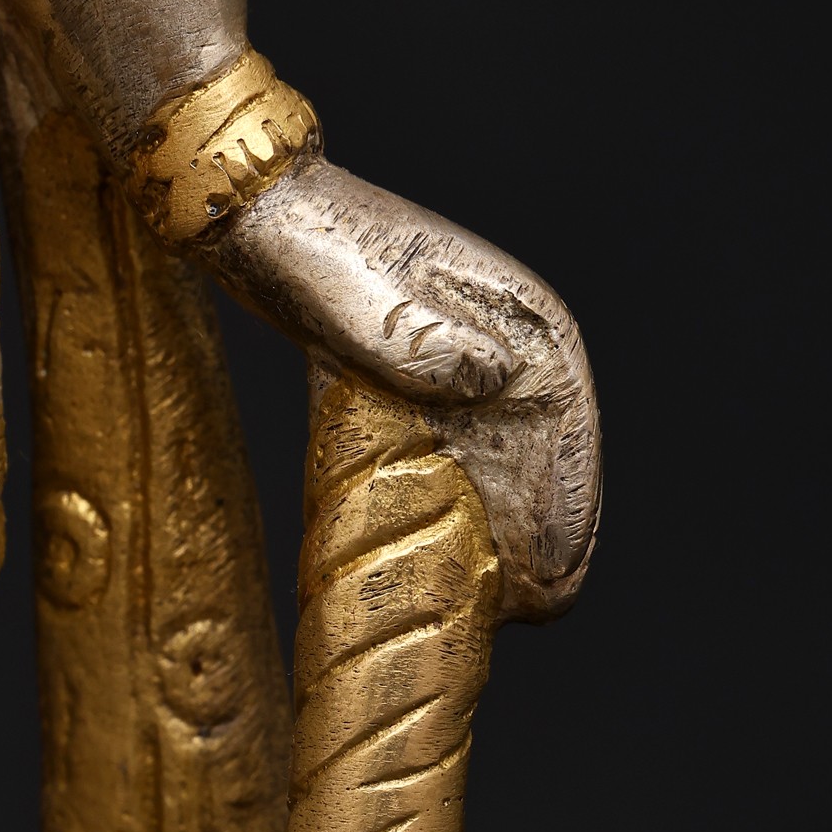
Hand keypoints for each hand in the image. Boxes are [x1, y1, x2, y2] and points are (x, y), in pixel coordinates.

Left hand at [210, 157, 600, 621]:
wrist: (261, 221)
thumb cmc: (306, 251)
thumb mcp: (355, 298)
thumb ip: (416, 341)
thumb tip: (489, 380)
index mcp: (518, 312)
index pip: (568, 419)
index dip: (569, 502)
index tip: (561, 571)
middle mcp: (513, 342)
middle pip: (555, 452)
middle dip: (554, 532)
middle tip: (546, 609)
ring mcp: (479, 366)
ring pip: (521, 464)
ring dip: (522, 531)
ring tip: (520, 605)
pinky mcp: (439, 388)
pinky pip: (478, 460)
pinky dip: (482, 510)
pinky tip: (475, 561)